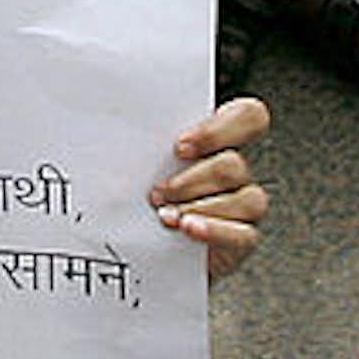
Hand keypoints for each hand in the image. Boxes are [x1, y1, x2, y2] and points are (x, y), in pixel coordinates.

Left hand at [151, 96, 271, 278]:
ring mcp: (242, 206)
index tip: (179, 146)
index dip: (219, 130)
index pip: (249, 116)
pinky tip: (187, 229)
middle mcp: (235, 171)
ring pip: (247, 198)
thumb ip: (139, 139)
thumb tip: (109, 114)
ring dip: (200, 207)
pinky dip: (215, 231)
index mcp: (218, 140)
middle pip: (235, 165)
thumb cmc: (138, 194)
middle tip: (157, 193)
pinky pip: (244, 235)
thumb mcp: (136, 159)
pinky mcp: (240, 241)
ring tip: (165, 216)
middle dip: (192, 180)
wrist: (137, 243)